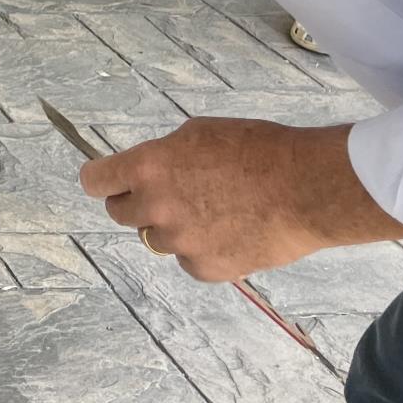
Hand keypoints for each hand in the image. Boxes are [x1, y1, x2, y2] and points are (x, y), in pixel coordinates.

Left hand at [80, 118, 402, 281]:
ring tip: (214, 211)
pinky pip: (189, 261)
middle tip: (169, 195)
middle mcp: (155, 207)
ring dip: (173, 227)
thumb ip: (164, 155)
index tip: (104, 181)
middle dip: (137, 203)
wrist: (307, 188)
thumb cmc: (259, 149)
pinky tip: (231, 233)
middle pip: (120, 213)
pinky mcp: (206, 269)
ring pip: (158, 238)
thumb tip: (149, 169)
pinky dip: (202, 251)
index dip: (99, 180)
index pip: (95, 181)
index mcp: (148, 167)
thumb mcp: (200, 133)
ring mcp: (180, 242)